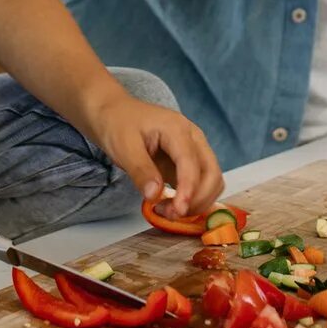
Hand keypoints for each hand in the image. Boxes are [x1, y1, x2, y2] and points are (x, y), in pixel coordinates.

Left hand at [83, 90, 223, 221]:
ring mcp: (193, 150)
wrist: (115, 113)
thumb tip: (155, 195)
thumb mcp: (123, 146)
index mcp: (177, 129)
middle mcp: (193, 138)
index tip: (178, 211)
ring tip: (167, 211)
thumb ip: (140, 170)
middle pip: (211, 173)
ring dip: (197, 202)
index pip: (191, 163)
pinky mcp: (188, 163)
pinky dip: (193, 199)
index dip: (188, 190)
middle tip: (170, 214)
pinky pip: (201, 184)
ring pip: (212, 181)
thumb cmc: (119, 124)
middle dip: (197, 199)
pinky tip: (171, 206)